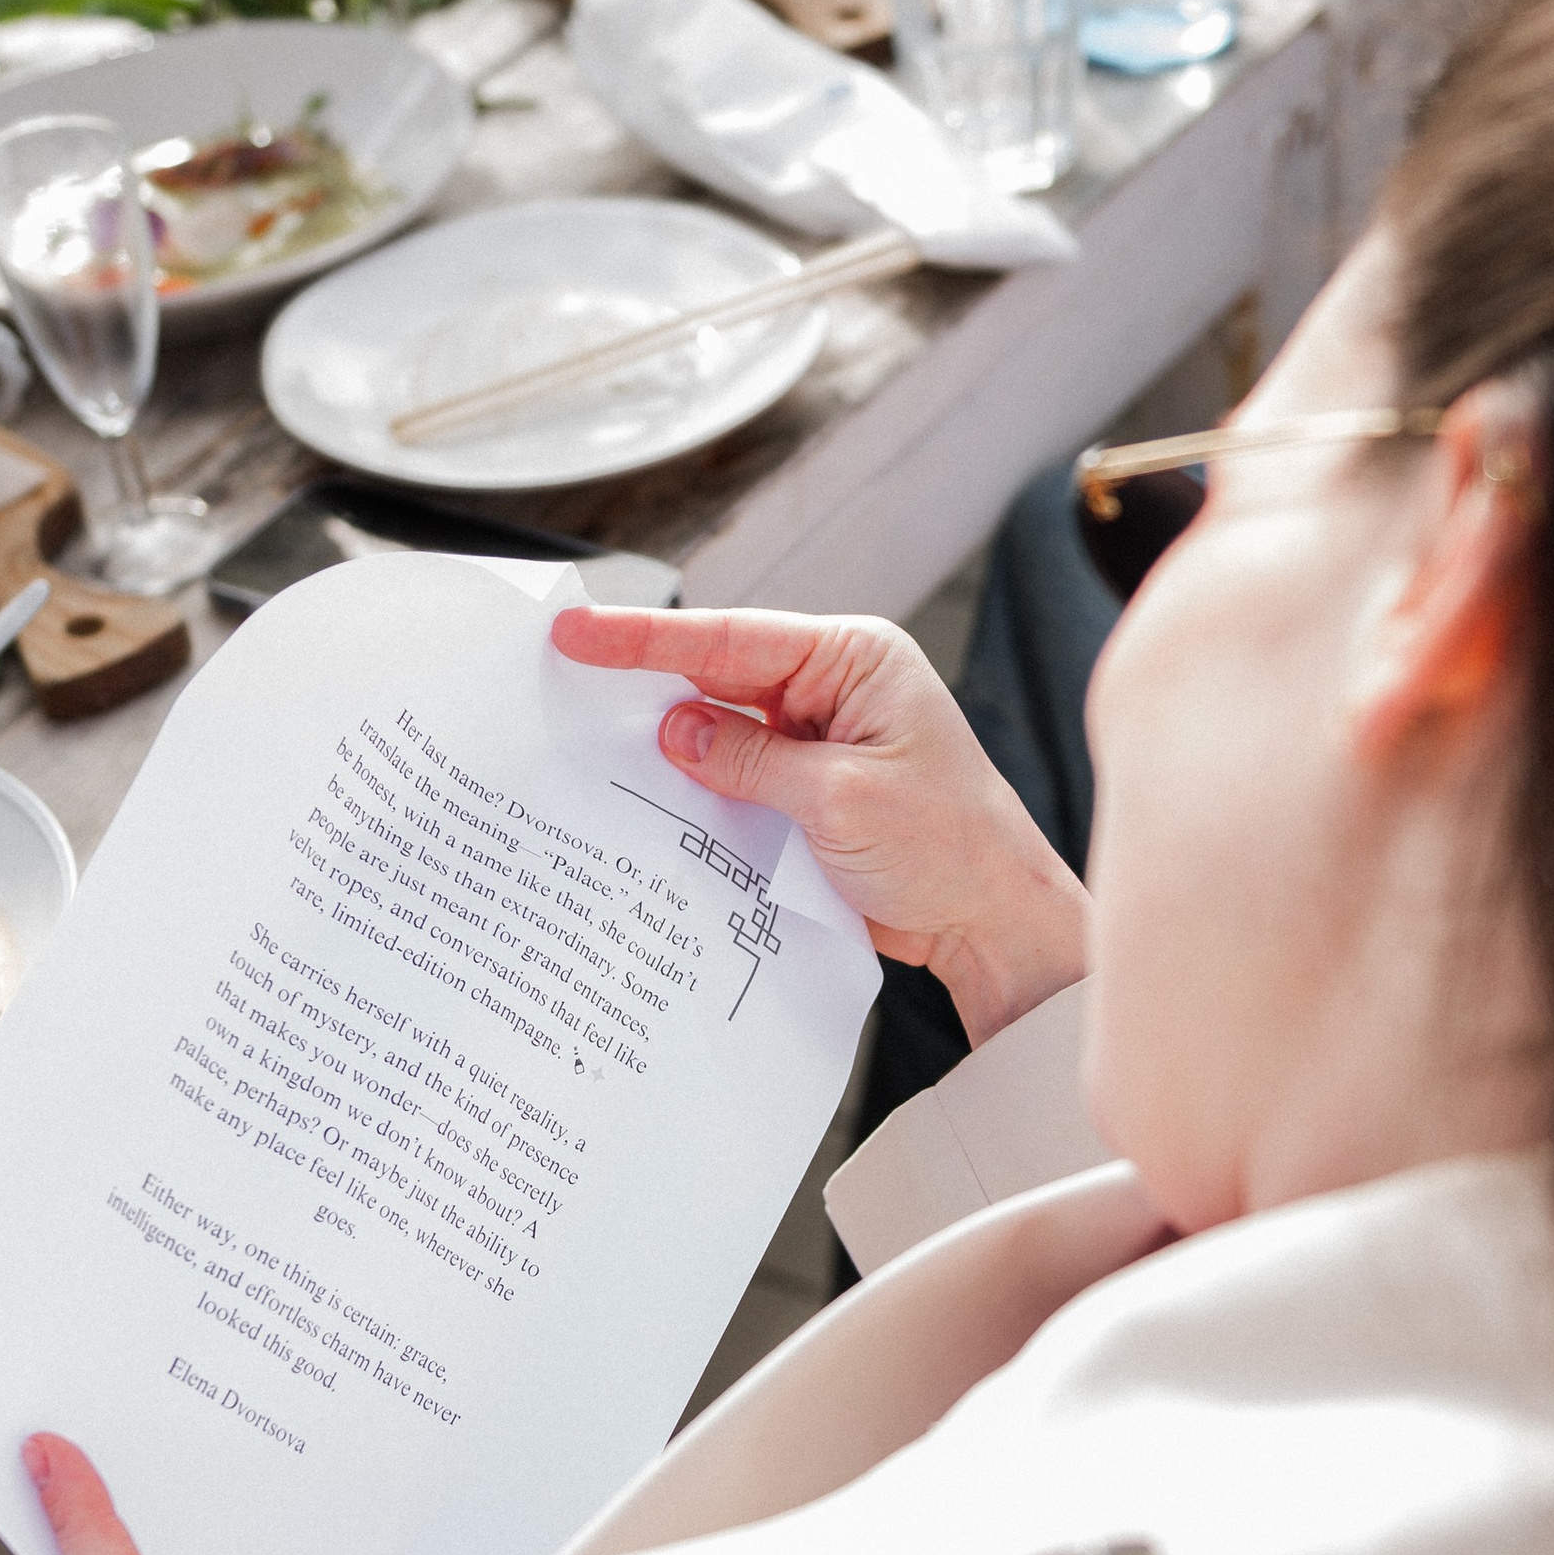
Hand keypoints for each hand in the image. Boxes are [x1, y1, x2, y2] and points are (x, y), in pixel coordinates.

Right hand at [552, 604, 1087, 1046]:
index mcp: (856, 660)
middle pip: (719, 676)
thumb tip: (674, 734)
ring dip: (668, 747)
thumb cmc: (950, 848)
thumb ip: (751, 762)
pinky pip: (737, 780)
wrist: (993, 922)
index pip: (733, 639)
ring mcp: (820, 741)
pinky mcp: (808, 793)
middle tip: (560, 682)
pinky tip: (648, 800)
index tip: (577, 632)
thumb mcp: (840, 799)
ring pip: (721, 731)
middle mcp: (836, 690)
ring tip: (586, 745)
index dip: (646, 638)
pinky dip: (697, 792)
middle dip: (645, 684)